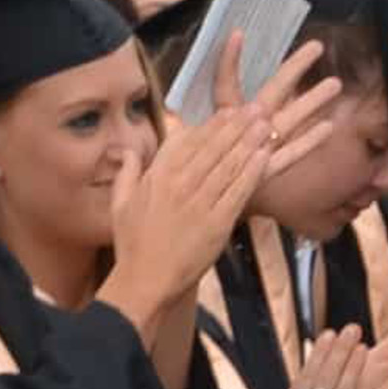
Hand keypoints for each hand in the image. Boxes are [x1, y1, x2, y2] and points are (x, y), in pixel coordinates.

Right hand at [102, 49, 337, 334]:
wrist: (145, 281)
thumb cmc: (132, 244)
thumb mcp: (120, 203)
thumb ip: (127, 171)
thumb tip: (127, 149)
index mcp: (158, 176)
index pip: (188, 141)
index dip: (212, 125)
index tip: (229, 110)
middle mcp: (180, 184)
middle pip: (213, 147)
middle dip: (236, 126)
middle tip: (256, 107)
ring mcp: (201, 203)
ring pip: (229, 165)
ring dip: (249, 142)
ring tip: (266, 123)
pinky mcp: (218, 223)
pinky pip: (238, 191)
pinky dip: (252, 172)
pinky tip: (265, 156)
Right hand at [266, 325, 387, 388]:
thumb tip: (308, 381)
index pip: (306, 376)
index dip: (319, 354)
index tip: (328, 336)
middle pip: (326, 378)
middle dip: (339, 351)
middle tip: (350, 331)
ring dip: (353, 365)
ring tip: (361, 345)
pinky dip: (362, 388)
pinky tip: (367, 373)